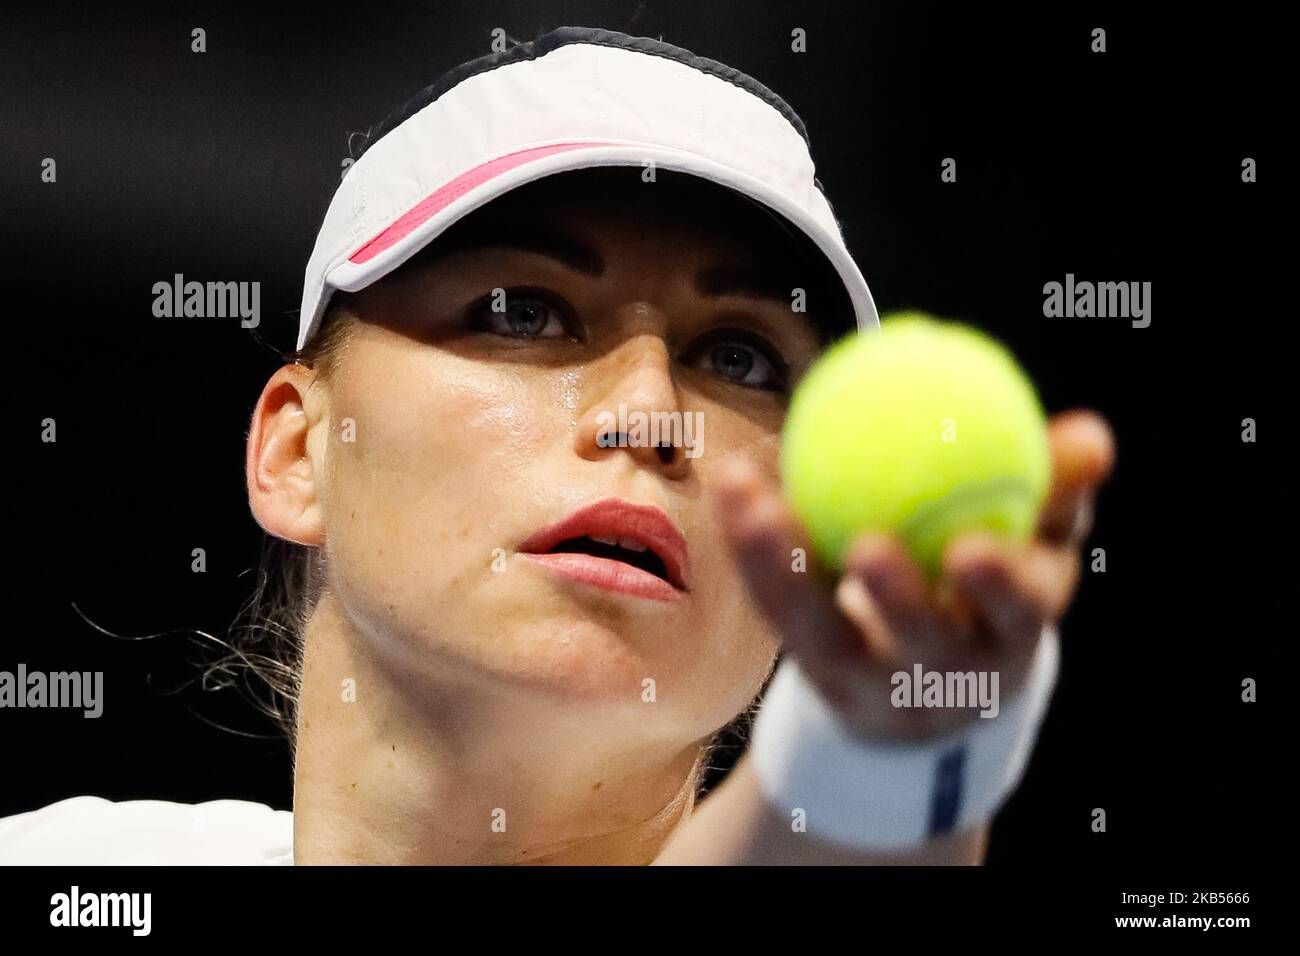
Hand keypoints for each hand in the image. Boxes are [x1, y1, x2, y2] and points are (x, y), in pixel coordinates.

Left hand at [716, 408, 1115, 742]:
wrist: (930, 696)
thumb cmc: (992, 595)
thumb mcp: (1036, 548)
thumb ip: (1058, 493)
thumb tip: (1090, 433)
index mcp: (1008, 641)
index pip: (1018, 616)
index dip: (1000, 589)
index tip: (973, 547)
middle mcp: (941, 674)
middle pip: (919, 644)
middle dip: (899, 604)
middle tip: (869, 545)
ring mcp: (870, 681)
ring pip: (822, 633)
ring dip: (784, 569)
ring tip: (756, 503)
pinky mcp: (812, 670)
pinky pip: (777, 608)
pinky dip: (751, 549)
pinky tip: (736, 482)